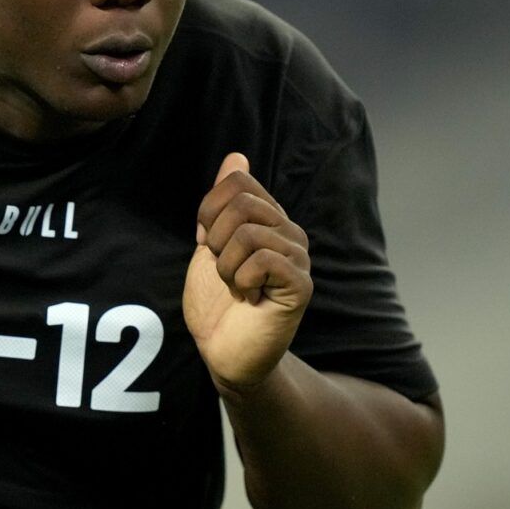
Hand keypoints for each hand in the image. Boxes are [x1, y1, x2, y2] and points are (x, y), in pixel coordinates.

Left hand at [182, 152, 312, 393]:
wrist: (224, 352)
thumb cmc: (217, 303)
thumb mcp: (211, 244)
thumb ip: (222, 203)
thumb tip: (237, 156)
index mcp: (269, 218)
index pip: (238, 182)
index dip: (209, 211)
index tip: (209, 244)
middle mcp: (289, 232)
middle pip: (242, 204)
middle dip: (215, 240)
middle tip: (224, 270)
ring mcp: (298, 258)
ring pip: (248, 233)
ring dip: (226, 266)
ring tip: (237, 287)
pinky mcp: (300, 285)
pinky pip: (263, 260)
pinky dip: (240, 280)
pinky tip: (249, 297)